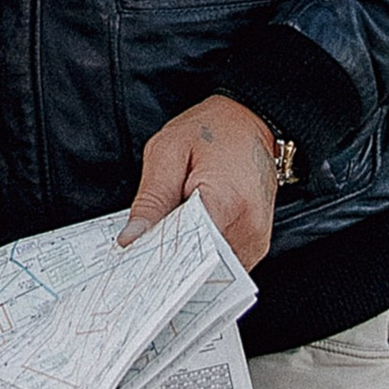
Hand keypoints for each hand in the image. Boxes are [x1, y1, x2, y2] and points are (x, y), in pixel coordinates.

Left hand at [120, 95, 280, 270]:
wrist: (252, 119)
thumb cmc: (213, 129)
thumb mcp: (168, 152)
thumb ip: (151, 199)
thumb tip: (132, 238)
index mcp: (226, 203)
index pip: (187, 252)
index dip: (158, 258)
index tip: (137, 259)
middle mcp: (247, 228)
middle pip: (200, 266)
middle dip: (171, 262)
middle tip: (148, 249)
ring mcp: (255, 239)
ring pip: (213, 270)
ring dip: (189, 260)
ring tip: (172, 238)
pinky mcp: (256, 242)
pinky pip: (224, 262)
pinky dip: (204, 255)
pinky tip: (190, 238)